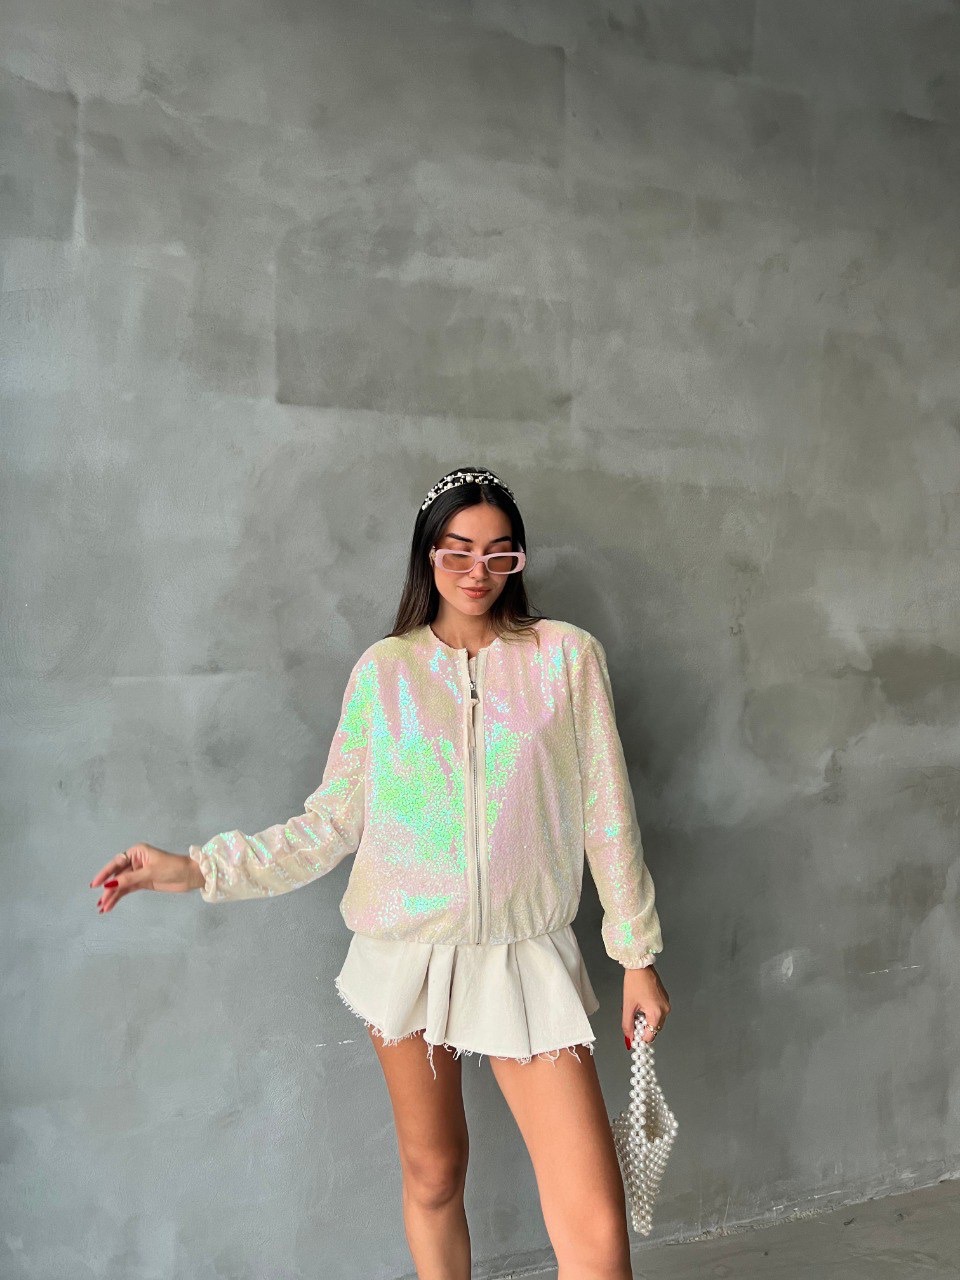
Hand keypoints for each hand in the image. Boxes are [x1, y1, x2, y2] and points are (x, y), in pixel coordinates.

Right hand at [89, 843, 204, 913]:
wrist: (191, 876)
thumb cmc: (172, 867)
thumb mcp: (150, 873)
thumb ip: (129, 879)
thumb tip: (109, 885)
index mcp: (136, 852)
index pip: (116, 863)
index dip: (104, 874)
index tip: (94, 885)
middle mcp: (135, 861)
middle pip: (117, 876)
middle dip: (108, 889)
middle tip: (100, 902)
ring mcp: (139, 872)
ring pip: (121, 884)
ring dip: (112, 895)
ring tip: (103, 908)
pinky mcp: (143, 882)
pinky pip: (127, 889)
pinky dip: (119, 897)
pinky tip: (111, 905)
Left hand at [622, 964, 669, 1046]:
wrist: (640, 966)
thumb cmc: (635, 982)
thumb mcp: (628, 1006)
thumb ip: (628, 1025)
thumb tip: (629, 1037)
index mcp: (657, 1013)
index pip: (650, 1036)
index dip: (640, 1038)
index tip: (633, 1036)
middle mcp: (665, 1010)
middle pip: (654, 1029)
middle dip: (642, 1028)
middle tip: (632, 1021)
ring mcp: (666, 1004)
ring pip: (656, 1021)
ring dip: (646, 1020)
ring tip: (636, 1010)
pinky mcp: (665, 999)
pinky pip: (658, 1012)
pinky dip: (649, 1013)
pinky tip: (641, 1004)